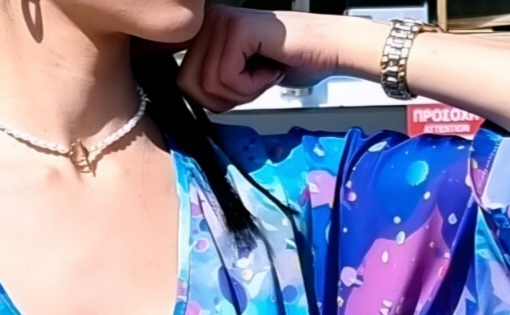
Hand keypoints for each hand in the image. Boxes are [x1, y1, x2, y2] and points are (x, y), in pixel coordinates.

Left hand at [178, 6, 349, 109]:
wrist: (326, 51)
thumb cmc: (287, 63)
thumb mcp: (236, 79)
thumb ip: (208, 84)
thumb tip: (187, 98)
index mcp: (206, 30)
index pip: (183, 81)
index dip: (213, 100)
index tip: (243, 87)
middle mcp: (210, 19)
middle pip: (189, 84)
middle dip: (224, 99)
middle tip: (253, 83)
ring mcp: (222, 20)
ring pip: (209, 84)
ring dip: (242, 92)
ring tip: (263, 74)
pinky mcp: (238, 28)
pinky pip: (227, 78)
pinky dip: (251, 86)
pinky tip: (269, 69)